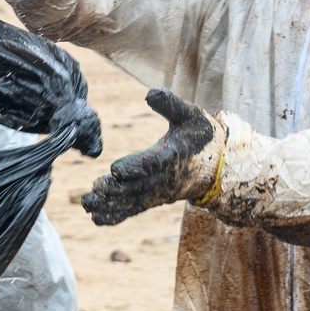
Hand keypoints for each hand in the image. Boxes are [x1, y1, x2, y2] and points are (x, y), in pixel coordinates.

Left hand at [83, 90, 223, 226]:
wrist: (222, 165)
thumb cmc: (201, 135)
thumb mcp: (190, 114)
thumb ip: (170, 104)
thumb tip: (150, 92)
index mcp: (174, 155)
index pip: (154, 162)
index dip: (136, 167)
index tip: (114, 169)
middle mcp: (167, 178)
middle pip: (140, 186)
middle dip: (117, 190)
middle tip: (95, 188)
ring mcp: (161, 192)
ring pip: (135, 202)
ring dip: (111, 205)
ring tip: (87, 204)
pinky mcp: (156, 199)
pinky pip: (136, 209)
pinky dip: (117, 215)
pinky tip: (96, 218)